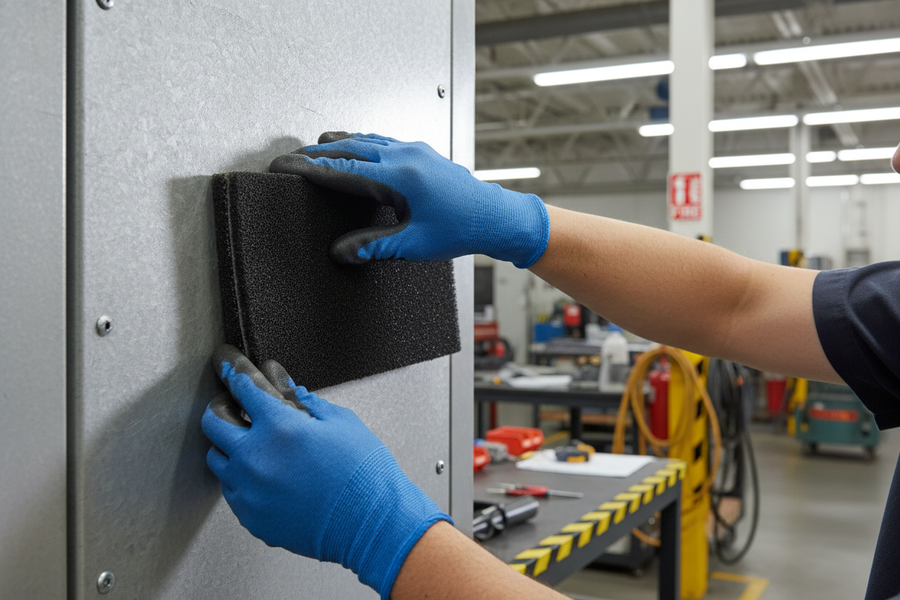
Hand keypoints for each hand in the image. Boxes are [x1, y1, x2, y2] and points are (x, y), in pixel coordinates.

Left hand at [201, 345, 451, 598]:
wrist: (372, 523)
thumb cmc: (364, 474)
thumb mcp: (342, 423)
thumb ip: (310, 403)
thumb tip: (294, 392)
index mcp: (279, 427)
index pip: (243, 390)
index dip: (237, 376)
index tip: (232, 372)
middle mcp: (255, 458)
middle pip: (213, 423)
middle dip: (221, 409)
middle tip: (232, 407)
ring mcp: (249, 491)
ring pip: (217, 459)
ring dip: (228, 446)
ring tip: (248, 444)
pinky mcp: (252, 517)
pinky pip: (232, 491)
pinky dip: (241, 479)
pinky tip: (262, 476)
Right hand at [268, 132, 549, 266]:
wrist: (495, 216)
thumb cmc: (461, 229)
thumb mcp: (413, 245)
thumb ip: (373, 247)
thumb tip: (341, 253)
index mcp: (397, 177)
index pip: (339, 169)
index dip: (306, 168)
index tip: (282, 166)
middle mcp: (403, 156)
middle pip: (346, 148)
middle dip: (314, 154)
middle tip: (289, 159)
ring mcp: (413, 150)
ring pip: (364, 140)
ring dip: (336, 145)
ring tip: (313, 150)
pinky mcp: (421, 151)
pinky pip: (381, 140)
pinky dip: (360, 144)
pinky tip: (354, 148)